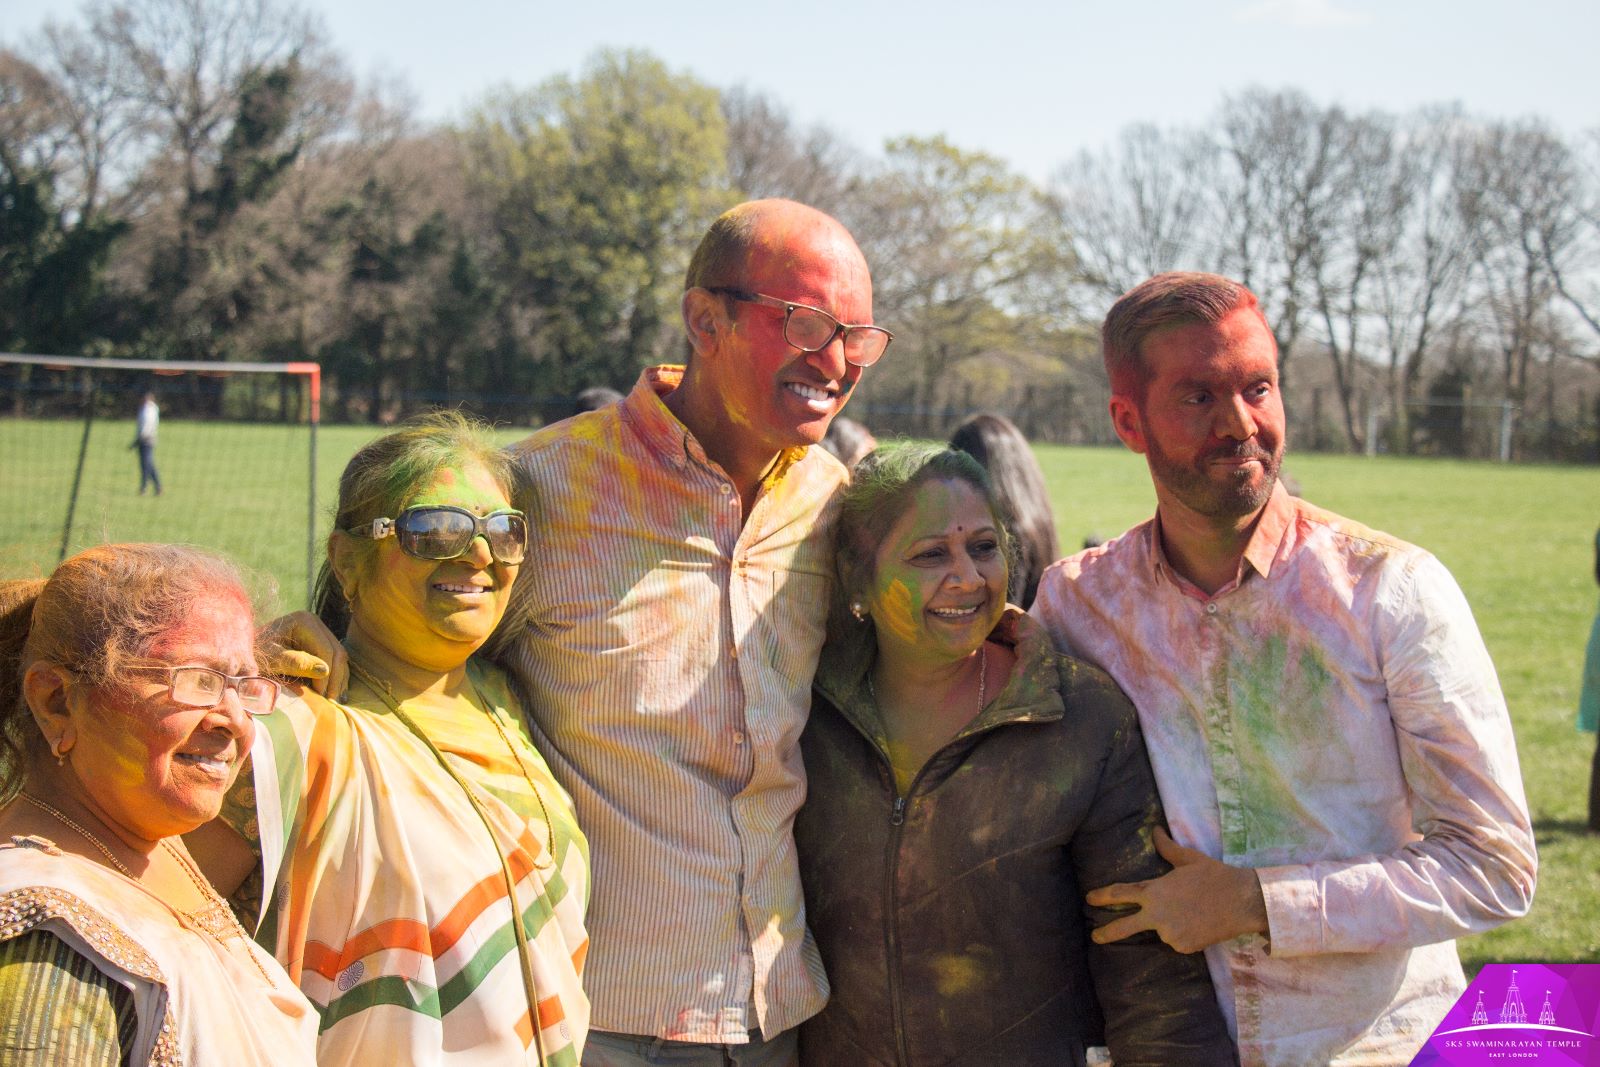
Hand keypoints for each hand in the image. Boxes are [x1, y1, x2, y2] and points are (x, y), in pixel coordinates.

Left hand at [262, 610, 346, 696]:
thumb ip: (296, 663)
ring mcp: (318, 632)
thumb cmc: (255, 656)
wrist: (244, 655)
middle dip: (336, 677)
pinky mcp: (317, 643)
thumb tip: (325, 670)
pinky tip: (335, 691)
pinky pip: (333, 660)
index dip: (328, 673)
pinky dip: (335, 676)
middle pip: (336, 652)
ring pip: (339, 657)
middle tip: (333, 700)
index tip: (322, 695)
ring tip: (337, 699)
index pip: (325, 649)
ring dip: (339, 679)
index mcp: (304, 621)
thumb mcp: (272, 660)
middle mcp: (315, 623)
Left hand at [1086, 828, 1268, 953]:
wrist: (1242, 901)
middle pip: (1124, 927)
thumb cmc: (1214, 876)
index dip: (1102, 896)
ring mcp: (1169, 934)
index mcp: (1154, 891)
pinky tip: (1200, 923)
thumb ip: (1166, 847)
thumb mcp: (1188, 858)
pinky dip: (1184, 934)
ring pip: (1161, 931)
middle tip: (1094, 936)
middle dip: (1106, 933)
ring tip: (1193, 912)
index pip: (1120, 893)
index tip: (1088, 898)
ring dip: (1169, 924)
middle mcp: (1156, 915)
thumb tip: (1155, 830)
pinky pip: (1178, 941)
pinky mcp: (1183, 947)